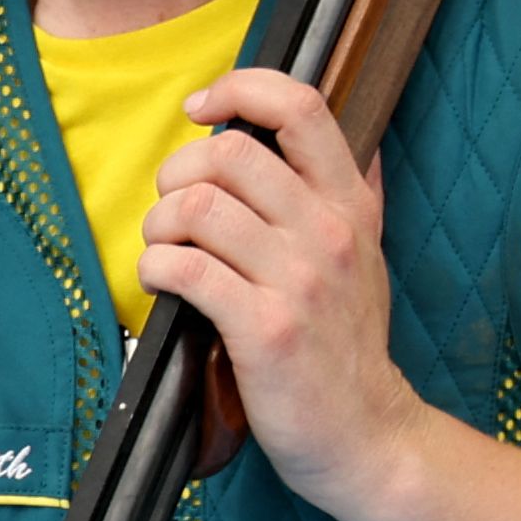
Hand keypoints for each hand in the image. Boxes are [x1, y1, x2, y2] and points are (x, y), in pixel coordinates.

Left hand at [146, 70, 423, 519]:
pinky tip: (161, 284)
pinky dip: (154, 270)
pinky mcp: (266, 327)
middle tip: (172, 214)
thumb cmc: (344, 344)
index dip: (240, 89)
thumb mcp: (366, 256)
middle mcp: (330, 231)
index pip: (301, 107)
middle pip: (227, 154)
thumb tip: (341, 136)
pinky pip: (186, 269)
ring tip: (164, 252)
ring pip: (196, 208)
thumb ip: (349, 195)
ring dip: (158, 227)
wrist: (365, 432)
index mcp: (351, 203)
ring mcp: (300, 279)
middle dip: (175, 176)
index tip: (201, 108)